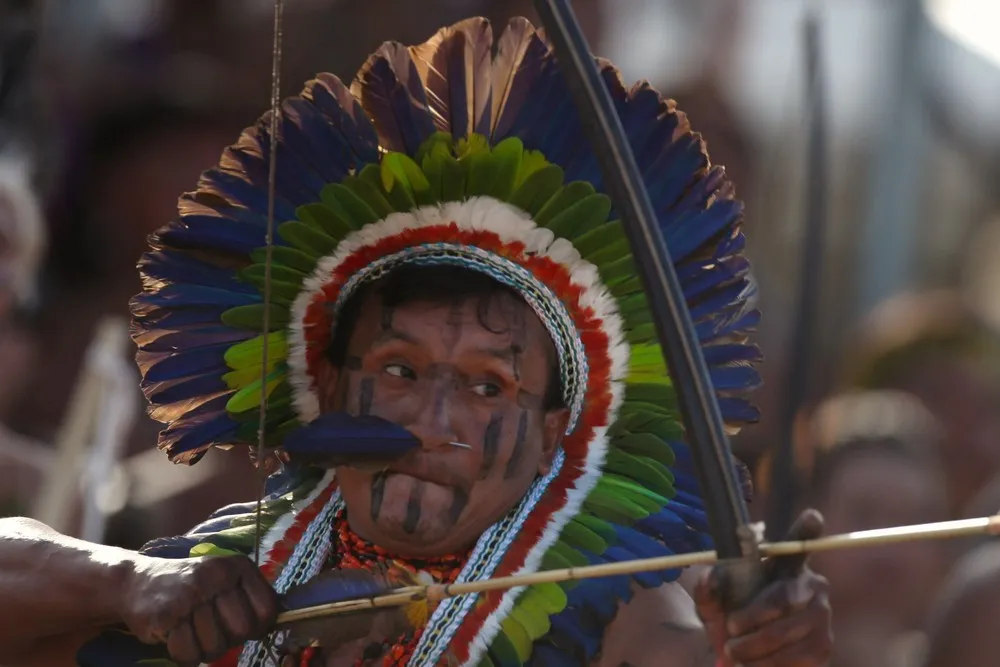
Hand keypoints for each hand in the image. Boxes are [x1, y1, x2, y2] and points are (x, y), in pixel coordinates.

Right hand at [121, 554, 278, 665]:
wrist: (137, 580)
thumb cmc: (191, 587)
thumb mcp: (225, 581)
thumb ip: (249, 599)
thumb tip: (273, 625)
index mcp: (238, 567)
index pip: (268, 610)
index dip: (257, 628)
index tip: (242, 627)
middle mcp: (217, 576)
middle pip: (241, 632)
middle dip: (227, 640)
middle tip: (209, 629)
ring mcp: (191, 594)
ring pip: (215, 647)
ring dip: (203, 649)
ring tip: (190, 630)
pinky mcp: (166, 615)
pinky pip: (187, 654)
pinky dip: (182, 655)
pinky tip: (175, 637)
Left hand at [694, 510, 832, 665]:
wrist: (741, 655)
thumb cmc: (730, 617)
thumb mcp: (712, 602)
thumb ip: (708, 588)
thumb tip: (710, 576)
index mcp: (784, 564)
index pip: (798, 543)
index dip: (806, 529)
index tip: (812, 516)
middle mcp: (812, 585)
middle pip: (783, 598)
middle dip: (752, 617)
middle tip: (731, 629)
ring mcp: (822, 616)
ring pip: (786, 632)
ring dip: (754, 646)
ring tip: (736, 651)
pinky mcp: (824, 647)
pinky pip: (795, 658)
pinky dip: (769, 665)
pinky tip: (754, 665)